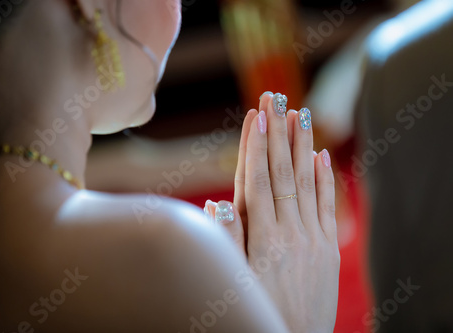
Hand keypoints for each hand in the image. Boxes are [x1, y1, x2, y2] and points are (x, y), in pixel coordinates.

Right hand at [207, 92, 339, 331]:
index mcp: (262, 238)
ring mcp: (312, 238)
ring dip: (301, 145)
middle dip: (277, 133)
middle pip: (282, 172)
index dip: (255, 147)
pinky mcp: (328, 248)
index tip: (256, 116)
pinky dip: (324, 178)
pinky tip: (319, 154)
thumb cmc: (255, 311)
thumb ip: (226, 239)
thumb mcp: (231, 280)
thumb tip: (218, 200)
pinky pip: (327, 206)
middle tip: (275, 98)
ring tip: (298, 113)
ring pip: (305, 182)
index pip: (257, 180)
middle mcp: (289, 232)